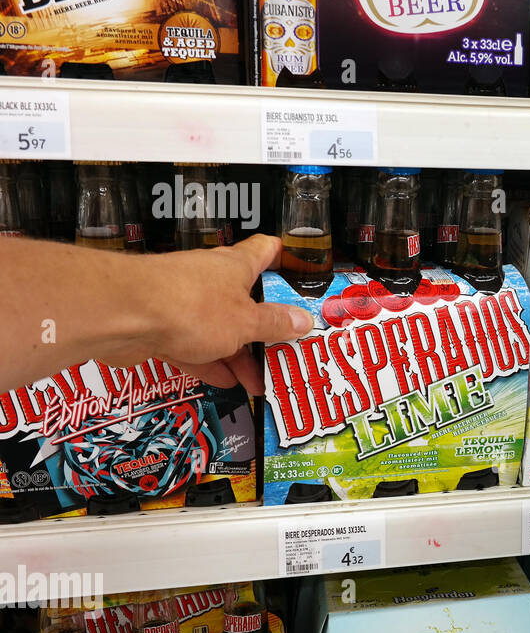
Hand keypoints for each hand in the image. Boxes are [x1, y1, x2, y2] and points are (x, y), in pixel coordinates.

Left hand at [113, 235, 311, 394]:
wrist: (124, 316)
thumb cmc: (191, 306)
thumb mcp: (245, 321)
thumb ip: (274, 324)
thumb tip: (303, 320)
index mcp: (236, 267)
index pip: (263, 250)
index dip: (281, 256)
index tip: (296, 269)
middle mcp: (210, 279)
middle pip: (243, 300)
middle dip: (263, 326)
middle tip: (285, 347)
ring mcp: (183, 303)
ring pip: (218, 328)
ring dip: (238, 354)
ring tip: (259, 379)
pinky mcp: (160, 326)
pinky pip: (192, 347)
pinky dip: (209, 363)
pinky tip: (224, 381)